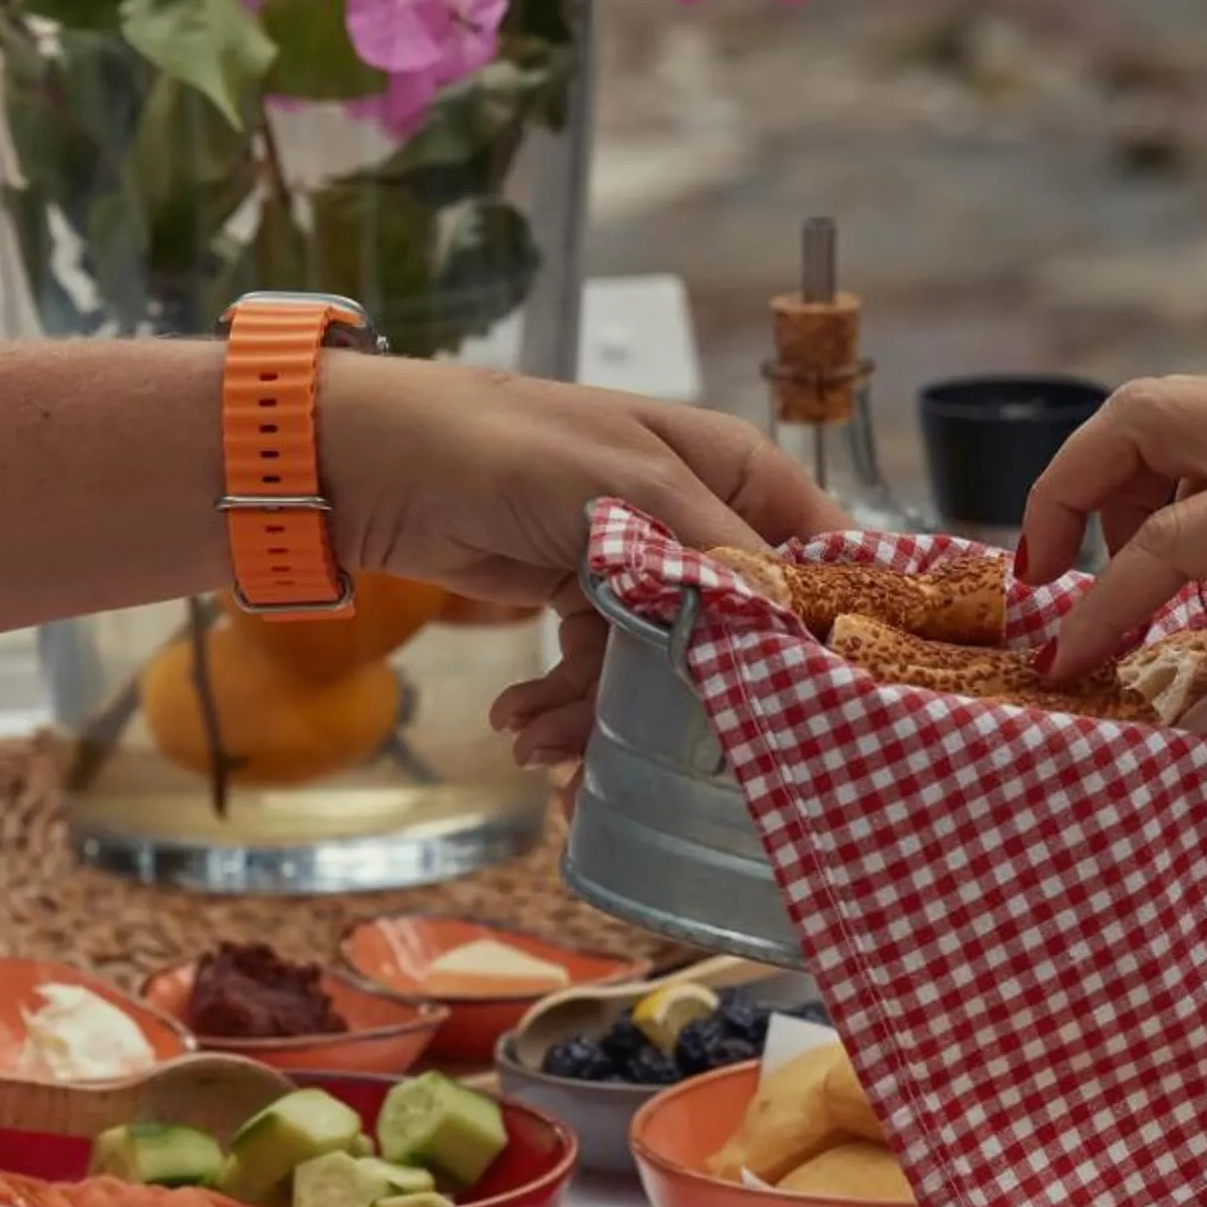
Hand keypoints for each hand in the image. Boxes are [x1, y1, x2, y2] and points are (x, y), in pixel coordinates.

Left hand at [317, 357, 841, 772]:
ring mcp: (645, 569)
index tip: (825, 703)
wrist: (376, 466)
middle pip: (747, 632)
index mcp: (736, 472)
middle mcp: (703, 521)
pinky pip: (606, 677)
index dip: (830, 629)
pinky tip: (519, 725)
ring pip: (669, 670)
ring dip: (606, 718)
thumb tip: (797, 630)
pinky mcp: (588, 605)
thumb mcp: (629, 489)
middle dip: (698, 700)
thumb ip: (720, 557)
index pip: (823, 555)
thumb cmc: (507, 448)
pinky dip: (564, 709)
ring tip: (541, 745)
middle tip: (669, 758)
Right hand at [1021, 378, 1206, 742]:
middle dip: (1068, 487)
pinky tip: (1203, 568)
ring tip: (1118, 569)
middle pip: (1141, 415)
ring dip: (1124, 478)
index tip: (1063, 665)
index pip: (1167, 541)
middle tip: (1042, 570)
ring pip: (1178, 410)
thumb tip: (1163, 729)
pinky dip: (1181, 480)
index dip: (1102, 609)